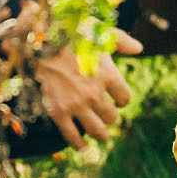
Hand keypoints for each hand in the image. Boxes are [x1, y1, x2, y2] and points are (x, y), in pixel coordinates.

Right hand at [33, 28, 140, 148]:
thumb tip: (138, 49)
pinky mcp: (59, 112)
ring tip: (101, 135)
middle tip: (105, 114)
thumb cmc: (69, 34)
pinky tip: (82, 146)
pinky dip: (79, 145)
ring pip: (97, 130)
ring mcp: (76, 104)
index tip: (117, 100)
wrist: (38, 43)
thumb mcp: (97, 31)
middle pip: (112, 117)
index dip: (122, 100)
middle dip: (110, 116)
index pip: (125, 98)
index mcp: (107, 74)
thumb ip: (120, 41)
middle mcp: (94, 93)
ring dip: (101, 135)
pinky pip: (73, 136)